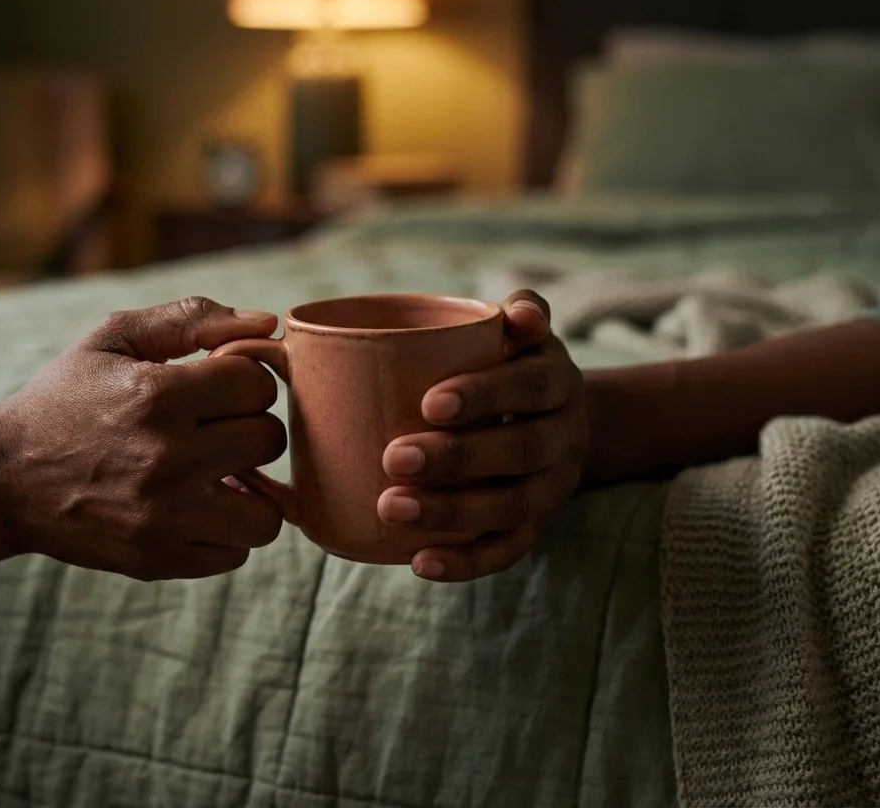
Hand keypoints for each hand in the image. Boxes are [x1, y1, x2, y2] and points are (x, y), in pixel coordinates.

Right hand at [0, 297, 287, 580]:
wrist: (2, 478)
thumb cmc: (65, 399)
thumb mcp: (113, 338)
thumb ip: (191, 318)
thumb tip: (267, 324)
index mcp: (158, 395)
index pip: (258, 384)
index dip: (242, 382)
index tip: (215, 389)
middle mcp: (167, 457)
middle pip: (269, 440)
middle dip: (249, 429)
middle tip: (216, 431)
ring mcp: (164, 516)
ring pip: (267, 514)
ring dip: (251, 493)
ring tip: (219, 478)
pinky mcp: (157, 559)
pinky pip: (235, 554)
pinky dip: (224, 534)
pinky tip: (196, 510)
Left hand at [377, 290, 587, 581]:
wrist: (561, 419)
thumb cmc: (501, 364)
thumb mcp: (501, 330)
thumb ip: (437, 316)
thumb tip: (317, 330)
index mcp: (553, 377)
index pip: (529, 384)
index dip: (486, 393)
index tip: (429, 402)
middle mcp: (562, 435)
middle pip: (519, 449)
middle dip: (457, 457)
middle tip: (394, 457)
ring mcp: (552, 486)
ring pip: (510, 507)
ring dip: (451, 512)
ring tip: (392, 507)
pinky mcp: (536, 527)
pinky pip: (506, 551)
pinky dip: (465, 561)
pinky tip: (418, 563)